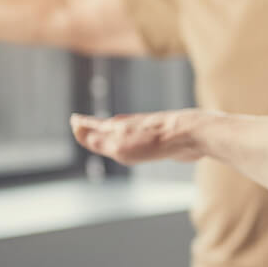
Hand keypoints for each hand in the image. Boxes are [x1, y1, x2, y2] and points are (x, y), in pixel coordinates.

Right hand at [71, 110, 208, 164]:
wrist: (193, 134)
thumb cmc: (156, 142)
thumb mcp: (120, 146)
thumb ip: (98, 141)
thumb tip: (77, 130)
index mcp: (120, 127)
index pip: (96, 125)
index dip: (84, 125)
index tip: (74, 121)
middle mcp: (133, 125)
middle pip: (109, 126)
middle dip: (96, 126)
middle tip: (84, 123)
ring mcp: (149, 129)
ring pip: (127, 130)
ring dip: (115, 131)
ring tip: (110, 131)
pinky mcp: (165, 138)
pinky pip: (143, 138)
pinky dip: (135, 137)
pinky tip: (141, 141)